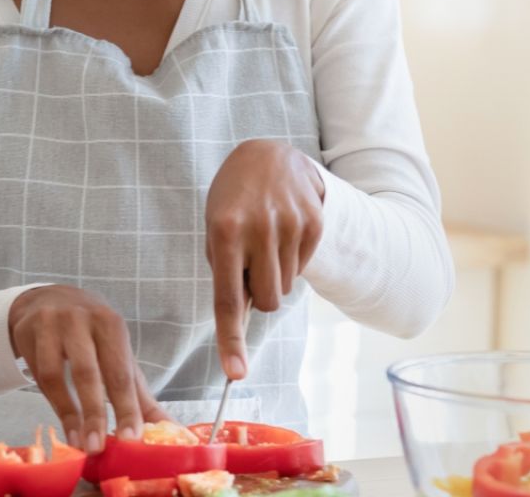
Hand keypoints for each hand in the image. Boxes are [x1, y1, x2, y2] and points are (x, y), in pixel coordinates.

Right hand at [8, 285, 167, 453]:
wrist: (50, 299)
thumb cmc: (92, 336)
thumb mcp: (118, 355)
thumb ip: (139, 395)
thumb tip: (172, 432)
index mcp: (110, 325)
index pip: (120, 372)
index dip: (126, 407)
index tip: (131, 439)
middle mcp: (80, 319)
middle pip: (87, 372)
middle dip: (94, 413)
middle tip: (97, 448)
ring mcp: (50, 324)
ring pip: (55, 374)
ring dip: (68, 413)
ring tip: (79, 443)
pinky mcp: (27, 332)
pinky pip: (37, 373)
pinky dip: (52, 402)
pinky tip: (63, 424)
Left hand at [205, 139, 324, 380]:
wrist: (267, 156)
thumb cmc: (232, 200)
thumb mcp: (214, 228)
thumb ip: (225, 271)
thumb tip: (241, 318)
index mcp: (224, 232)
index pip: (227, 298)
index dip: (230, 338)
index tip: (235, 373)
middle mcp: (259, 229)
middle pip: (265, 302)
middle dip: (257, 296)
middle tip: (249, 266)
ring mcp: (291, 225)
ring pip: (285, 289)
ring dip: (273, 277)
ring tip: (264, 243)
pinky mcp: (315, 223)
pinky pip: (303, 269)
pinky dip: (290, 261)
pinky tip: (282, 233)